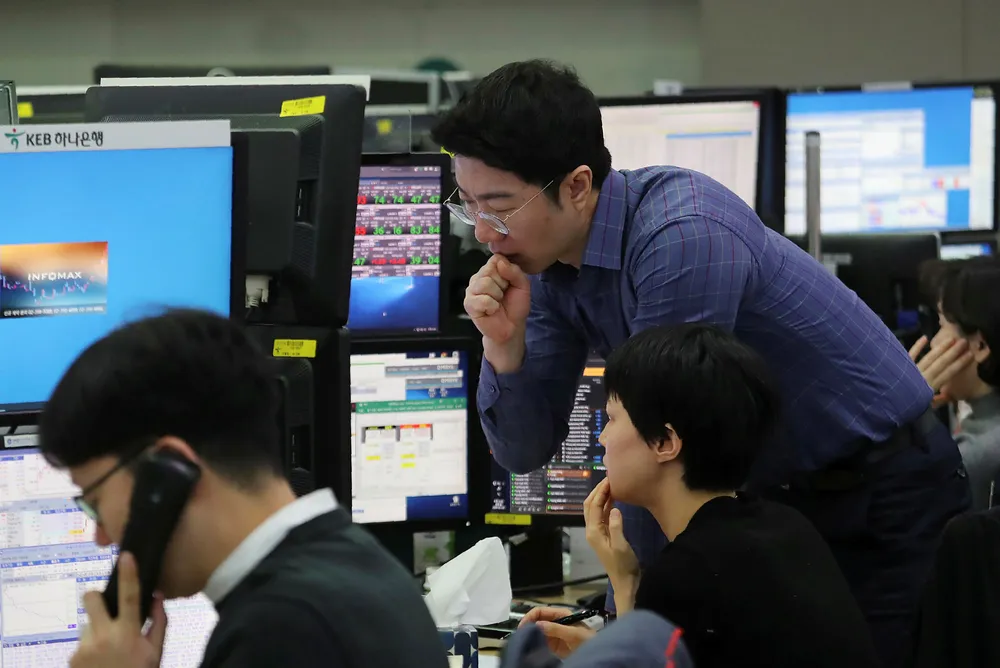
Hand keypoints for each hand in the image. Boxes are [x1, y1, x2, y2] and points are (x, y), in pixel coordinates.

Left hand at [71, 552, 166, 667]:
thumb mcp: (156, 652)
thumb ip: (159, 623)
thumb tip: (158, 596)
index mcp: (128, 633)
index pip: (129, 597)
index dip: (128, 575)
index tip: (126, 556)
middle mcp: (104, 636)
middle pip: (91, 600)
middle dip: (96, 598)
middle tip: (105, 609)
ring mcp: (85, 647)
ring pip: (89, 624)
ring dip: (98, 630)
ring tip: (109, 650)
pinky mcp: (73, 658)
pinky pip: (83, 643)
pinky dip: (91, 648)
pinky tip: (100, 661)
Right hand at [464, 254, 530, 345]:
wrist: (511, 328)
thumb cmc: (515, 306)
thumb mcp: (522, 285)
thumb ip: (515, 271)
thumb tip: (500, 262)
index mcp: (490, 270)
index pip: (496, 259)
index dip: (506, 271)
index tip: (509, 284)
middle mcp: (478, 278)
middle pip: (489, 270)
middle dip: (502, 284)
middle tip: (503, 295)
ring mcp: (471, 290)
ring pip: (484, 284)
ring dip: (497, 296)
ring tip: (498, 303)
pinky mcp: (469, 304)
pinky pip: (482, 300)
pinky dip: (492, 307)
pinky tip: (492, 310)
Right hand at [518, 606, 596, 657]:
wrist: (597, 653)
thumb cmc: (588, 639)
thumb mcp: (574, 633)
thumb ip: (557, 629)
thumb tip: (537, 625)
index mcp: (560, 614)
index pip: (540, 611)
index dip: (530, 617)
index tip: (522, 627)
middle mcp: (555, 623)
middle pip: (536, 621)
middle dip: (528, 627)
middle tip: (520, 637)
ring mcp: (553, 634)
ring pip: (536, 633)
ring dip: (530, 637)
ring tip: (523, 643)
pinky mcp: (553, 646)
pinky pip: (540, 643)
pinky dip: (534, 645)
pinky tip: (530, 649)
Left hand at [584, 479, 639, 582]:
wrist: (625, 582)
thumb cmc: (623, 565)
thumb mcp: (621, 546)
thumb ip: (616, 526)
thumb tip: (613, 508)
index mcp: (593, 532)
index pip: (593, 506)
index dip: (600, 491)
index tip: (609, 479)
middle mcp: (592, 530)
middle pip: (590, 505)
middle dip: (597, 491)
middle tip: (609, 478)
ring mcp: (597, 532)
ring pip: (595, 509)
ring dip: (601, 496)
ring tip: (611, 484)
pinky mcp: (604, 534)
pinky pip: (601, 515)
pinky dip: (606, 504)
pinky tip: (614, 499)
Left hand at [908, 335, 973, 407]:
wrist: (888, 405)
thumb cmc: (907, 406)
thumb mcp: (924, 406)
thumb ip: (935, 400)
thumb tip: (945, 396)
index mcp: (930, 386)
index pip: (948, 373)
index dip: (959, 364)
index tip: (970, 355)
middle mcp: (924, 376)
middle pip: (941, 363)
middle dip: (953, 352)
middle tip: (963, 341)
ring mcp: (913, 370)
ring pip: (929, 357)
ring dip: (940, 348)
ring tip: (951, 339)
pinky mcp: (901, 366)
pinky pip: (910, 355)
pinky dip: (917, 347)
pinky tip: (924, 338)